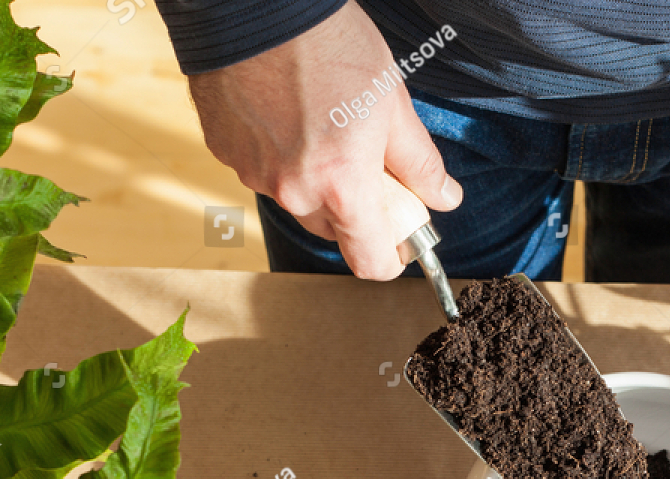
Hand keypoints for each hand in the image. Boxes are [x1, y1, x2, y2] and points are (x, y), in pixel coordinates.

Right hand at [186, 0, 461, 278]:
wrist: (254, 4)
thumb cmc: (330, 44)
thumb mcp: (391, 102)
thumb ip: (419, 162)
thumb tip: (444, 198)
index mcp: (341, 186)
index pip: (370, 262)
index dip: (392, 256)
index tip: (402, 235)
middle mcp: (293, 192)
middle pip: (334, 230)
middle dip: (354, 208)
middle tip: (367, 161)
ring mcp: (253, 174)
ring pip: (296, 200)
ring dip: (314, 180)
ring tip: (321, 124)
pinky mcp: (224, 152)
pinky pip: (262, 171)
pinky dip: (278, 155)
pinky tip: (284, 113)